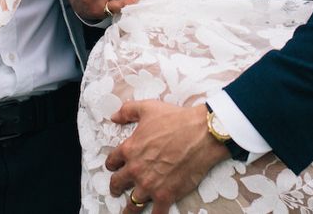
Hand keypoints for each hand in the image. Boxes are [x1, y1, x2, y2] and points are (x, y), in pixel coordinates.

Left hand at [106, 101, 227, 212]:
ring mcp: (150, 185)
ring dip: (129, 207)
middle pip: (118, 184)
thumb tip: (114, 117)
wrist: (200, 134)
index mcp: (129, 149)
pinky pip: (156, 213)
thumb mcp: (147, 108)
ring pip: (133, 203)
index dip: (112, 164)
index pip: (112, 161)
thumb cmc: (174, 119)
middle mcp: (136, 169)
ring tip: (128, 211)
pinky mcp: (166, 195)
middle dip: (116, 187)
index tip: (114, 167)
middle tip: (116, 191)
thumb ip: (127, 111)